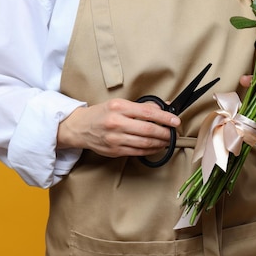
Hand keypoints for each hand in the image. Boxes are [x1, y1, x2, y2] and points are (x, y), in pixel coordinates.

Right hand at [56, 98, 180, 157]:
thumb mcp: (119, 103)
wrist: (80, 127)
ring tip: (168, 141)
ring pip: (145, 143)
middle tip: (174, 133)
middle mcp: (116, 122)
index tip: (175, 121)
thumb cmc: (101, 113)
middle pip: (148, 130)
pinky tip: (157, 147)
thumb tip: (163, 107)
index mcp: (119, 107)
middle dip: (165, 133)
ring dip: (160, 143)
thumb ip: (141, 106)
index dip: (165, 118)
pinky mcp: (115, 150)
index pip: (148, 113)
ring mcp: (115, 138)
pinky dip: (151, 150)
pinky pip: (138, 152)